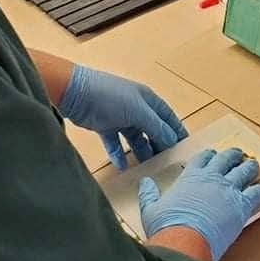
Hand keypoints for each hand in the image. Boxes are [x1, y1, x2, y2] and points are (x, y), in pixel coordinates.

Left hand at [58, 65, 188, 170]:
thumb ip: (156, 126)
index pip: (167, 116)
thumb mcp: (138, 111)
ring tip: (146, 168)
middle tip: (165, 162)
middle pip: (151, 128)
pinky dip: (118, 154)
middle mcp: (134, 107)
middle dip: (159, 144)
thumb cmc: (109, 96)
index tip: (184, 145)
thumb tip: (172, 138)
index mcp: (146, 99)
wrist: (74, 92)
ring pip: (134, 137)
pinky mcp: (103, 125)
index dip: (176, 129)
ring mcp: (118, 116)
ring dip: (140, 151)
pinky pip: (114, 142)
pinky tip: (122, 166)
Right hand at [139, 148, 259, 260]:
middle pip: (227, 158)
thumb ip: (149, 194)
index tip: (212, 155)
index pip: (203, 158)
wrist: (184, 241)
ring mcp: (228, 189)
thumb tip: (145, 182)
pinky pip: (256, 193)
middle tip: (237, 154)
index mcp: (191, 177)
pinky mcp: (241, 205)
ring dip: (250, 167)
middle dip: (233, 155)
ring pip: (245, 170)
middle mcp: (212, 178)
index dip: (209, 155)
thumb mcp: (151, 209)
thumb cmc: (167, 227)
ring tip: (253, 166)